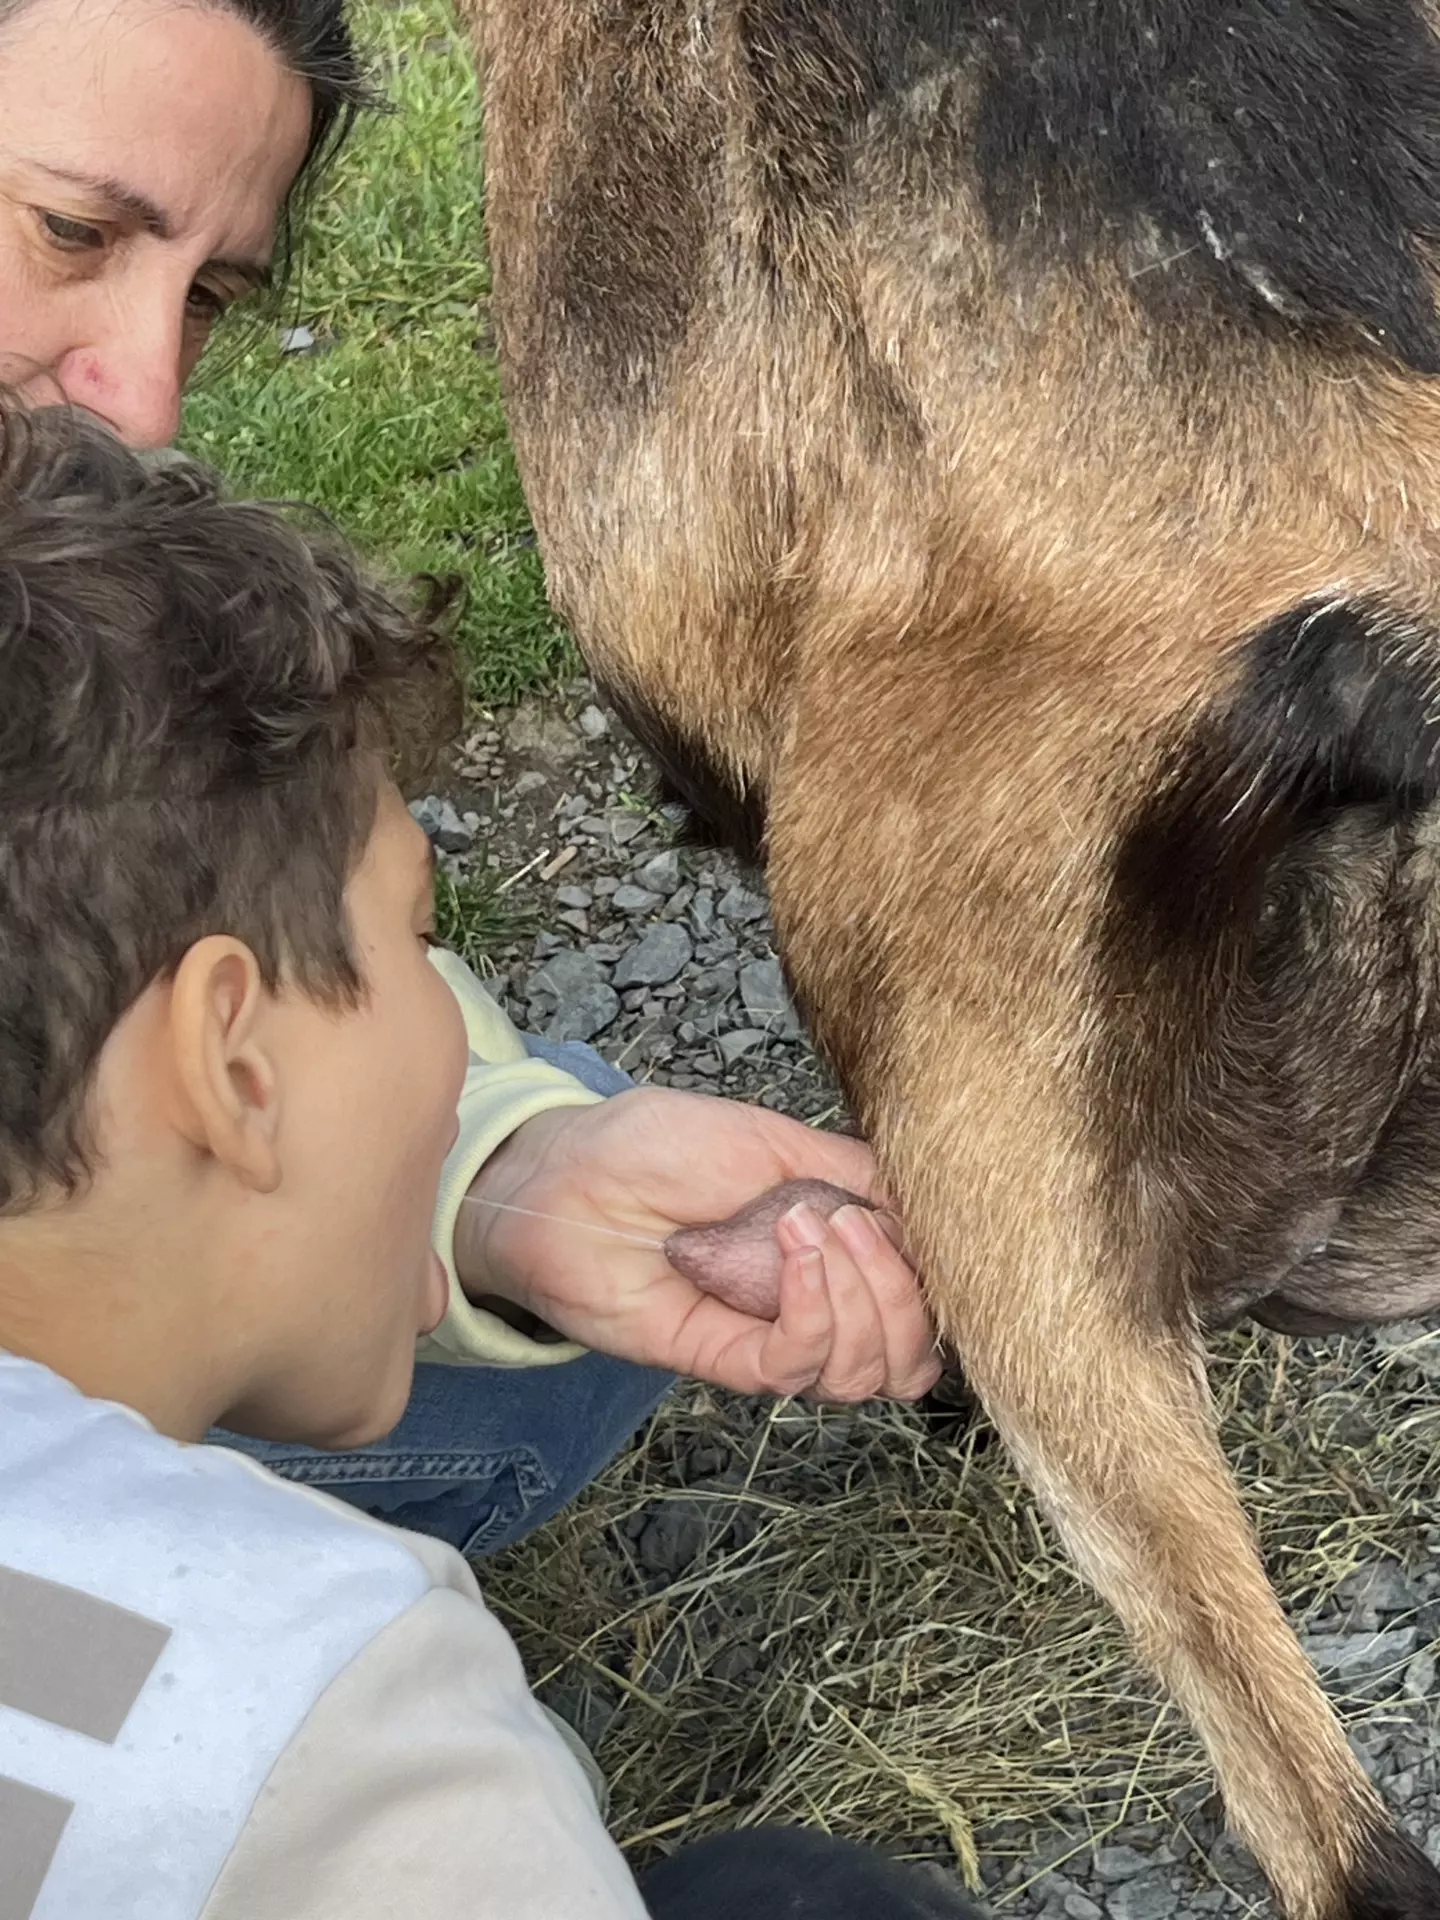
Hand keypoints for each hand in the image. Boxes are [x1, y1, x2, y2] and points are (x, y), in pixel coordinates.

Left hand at [454, 1088, 940, 1401]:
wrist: (567, 1172)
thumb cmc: (654, 1146)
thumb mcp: (777, 1139)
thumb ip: (857, 1173)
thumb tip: (931, 1204)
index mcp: (834, 1255)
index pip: (923, 1301)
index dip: (934, 1274)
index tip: (914, 1217)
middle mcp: (813, 1306)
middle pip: (908, 1353)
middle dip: (905, 1291)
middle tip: (855, 1222)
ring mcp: (772, 1335)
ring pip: (866, 1370)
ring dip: (862, 1295)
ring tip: (814, 1226)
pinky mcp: (726, 1359)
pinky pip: (799, 1364)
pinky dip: (814, 1307)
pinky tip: (793, 1248)